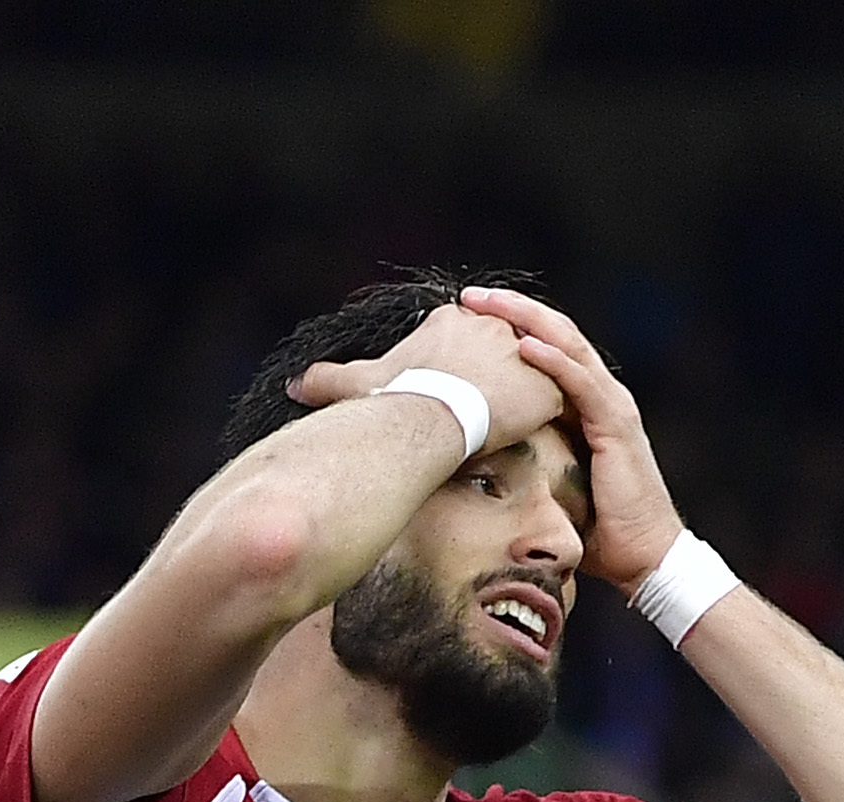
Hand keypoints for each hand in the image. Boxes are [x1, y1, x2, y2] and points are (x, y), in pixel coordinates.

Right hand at [288, 300, 563, 454]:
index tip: (447, 398)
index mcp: (451, 319)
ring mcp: (523, 351)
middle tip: (478, 418)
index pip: (460, 340)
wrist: (427, 420)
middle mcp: (492, 323)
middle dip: (491, 382)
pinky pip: (549, 400)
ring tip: (500, 432)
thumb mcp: (355, 385)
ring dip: (516, 398)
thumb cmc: (390, 402)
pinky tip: (520, 441)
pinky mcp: (547, 383)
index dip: (453, 373)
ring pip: (524, 375)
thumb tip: (294, 385)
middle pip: (497, 354)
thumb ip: (326, 380)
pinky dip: (537, 419)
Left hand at [458, 285, 685, 590]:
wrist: (641, 554)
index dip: (510, 327)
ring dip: (528, 322)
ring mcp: (612, 406)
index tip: (468, 315)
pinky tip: (524, 346)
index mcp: (584, 404)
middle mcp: (601, 395)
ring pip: (568, 348)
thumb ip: (525, 457)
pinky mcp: (616, 427)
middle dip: (513, 311)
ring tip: (491, 305)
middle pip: (555, 337)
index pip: (546, 351)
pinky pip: (582, 385)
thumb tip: (474, 456)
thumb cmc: (594, 526)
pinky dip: (553, 363)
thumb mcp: (548, 480)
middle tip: (471, 295)